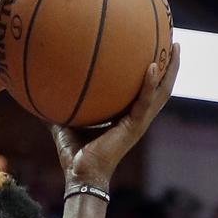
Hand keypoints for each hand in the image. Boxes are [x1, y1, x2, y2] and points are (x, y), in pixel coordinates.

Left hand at [50, 43, 181, 187]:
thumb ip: (60, 107)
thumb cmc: (74, 155)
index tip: (156, 50)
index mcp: (127, 117)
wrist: (81, 174)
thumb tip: (42, 90)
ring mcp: (139, 122)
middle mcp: (138, 118)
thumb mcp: (65, 124)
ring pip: (162, 92)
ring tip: (176, 47)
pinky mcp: (134, 126)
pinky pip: (145, 101)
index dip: (154, 72)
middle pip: (162, 87)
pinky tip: (152, 66)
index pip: (146, 91)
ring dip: (171, 70)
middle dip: (171, 65)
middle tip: (176, 42)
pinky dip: (150, 84)